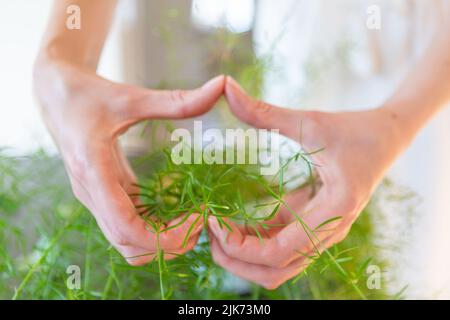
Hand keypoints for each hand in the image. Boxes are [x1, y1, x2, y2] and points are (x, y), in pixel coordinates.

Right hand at [33, 60, 224, 264]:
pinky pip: (129, 224)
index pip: (126, 228)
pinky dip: (154, 225)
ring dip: (161, 239)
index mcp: (94, 172)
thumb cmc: (89, 93)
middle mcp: (92, 193)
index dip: (164, 237)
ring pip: (128, 241)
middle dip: (168, 244)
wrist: (55, 95)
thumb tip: (221, 85)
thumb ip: (177, 100)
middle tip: (201, 221)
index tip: (197, 220)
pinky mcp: (104, 195)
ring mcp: (96, 197)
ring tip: (192, 216)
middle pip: (130, 246)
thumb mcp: (132, 96)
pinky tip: (176, 205)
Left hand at [208, 76, 404, 288]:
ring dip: (242, 256)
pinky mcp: (312, 226)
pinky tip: (231, 221)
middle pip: (274, 271)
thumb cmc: (351, 129)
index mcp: (333, 211)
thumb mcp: (308, 121)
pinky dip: (253, 242)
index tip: (212, 219)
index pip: (278, 252)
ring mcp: (320, 233)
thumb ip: (264, 111)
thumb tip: (226, 87)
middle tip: (206, 231)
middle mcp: (329, 232)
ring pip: (276, 267)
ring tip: (215, 228)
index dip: (238, 245)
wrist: (384, 139)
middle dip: (234, 260)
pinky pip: (278, 247)